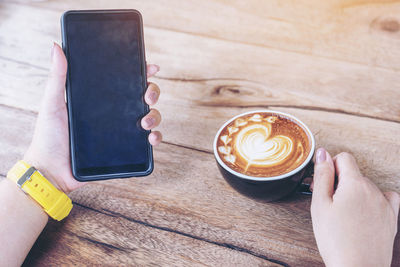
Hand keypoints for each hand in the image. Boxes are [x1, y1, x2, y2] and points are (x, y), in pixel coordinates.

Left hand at [23, 43, 161, 193]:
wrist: (52, 170)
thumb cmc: (49, 136)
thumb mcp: (53, 103)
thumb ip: (57, 77)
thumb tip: (56, 47)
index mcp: (101, 99)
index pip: (125, 81)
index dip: (141, 72)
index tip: (150, 67)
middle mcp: (114, 113)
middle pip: (142, 96)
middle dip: (153, 92)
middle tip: (147, 96)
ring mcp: (121, 131)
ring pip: (149, 116)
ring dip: (155, 115)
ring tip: (145, 121)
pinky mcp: (126, 149)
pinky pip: (147, 142)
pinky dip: (156, 138)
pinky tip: (151, 138)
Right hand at [310, 148, 399, 266]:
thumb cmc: (336, 240)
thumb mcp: (320, 204)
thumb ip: (322, 175)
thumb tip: (323, 153)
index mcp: (355, 184)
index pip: (344, 158)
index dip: (330, 167)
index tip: (324, 182)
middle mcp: (374, 190)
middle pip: (354, 173)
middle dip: (339, 182)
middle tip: (328, 202)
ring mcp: (385, 205)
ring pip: (366, 186)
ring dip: (354, 193)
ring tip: (343, 214)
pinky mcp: (391, 218)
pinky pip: (386, 198)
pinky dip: (374, 200)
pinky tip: (363, 211)